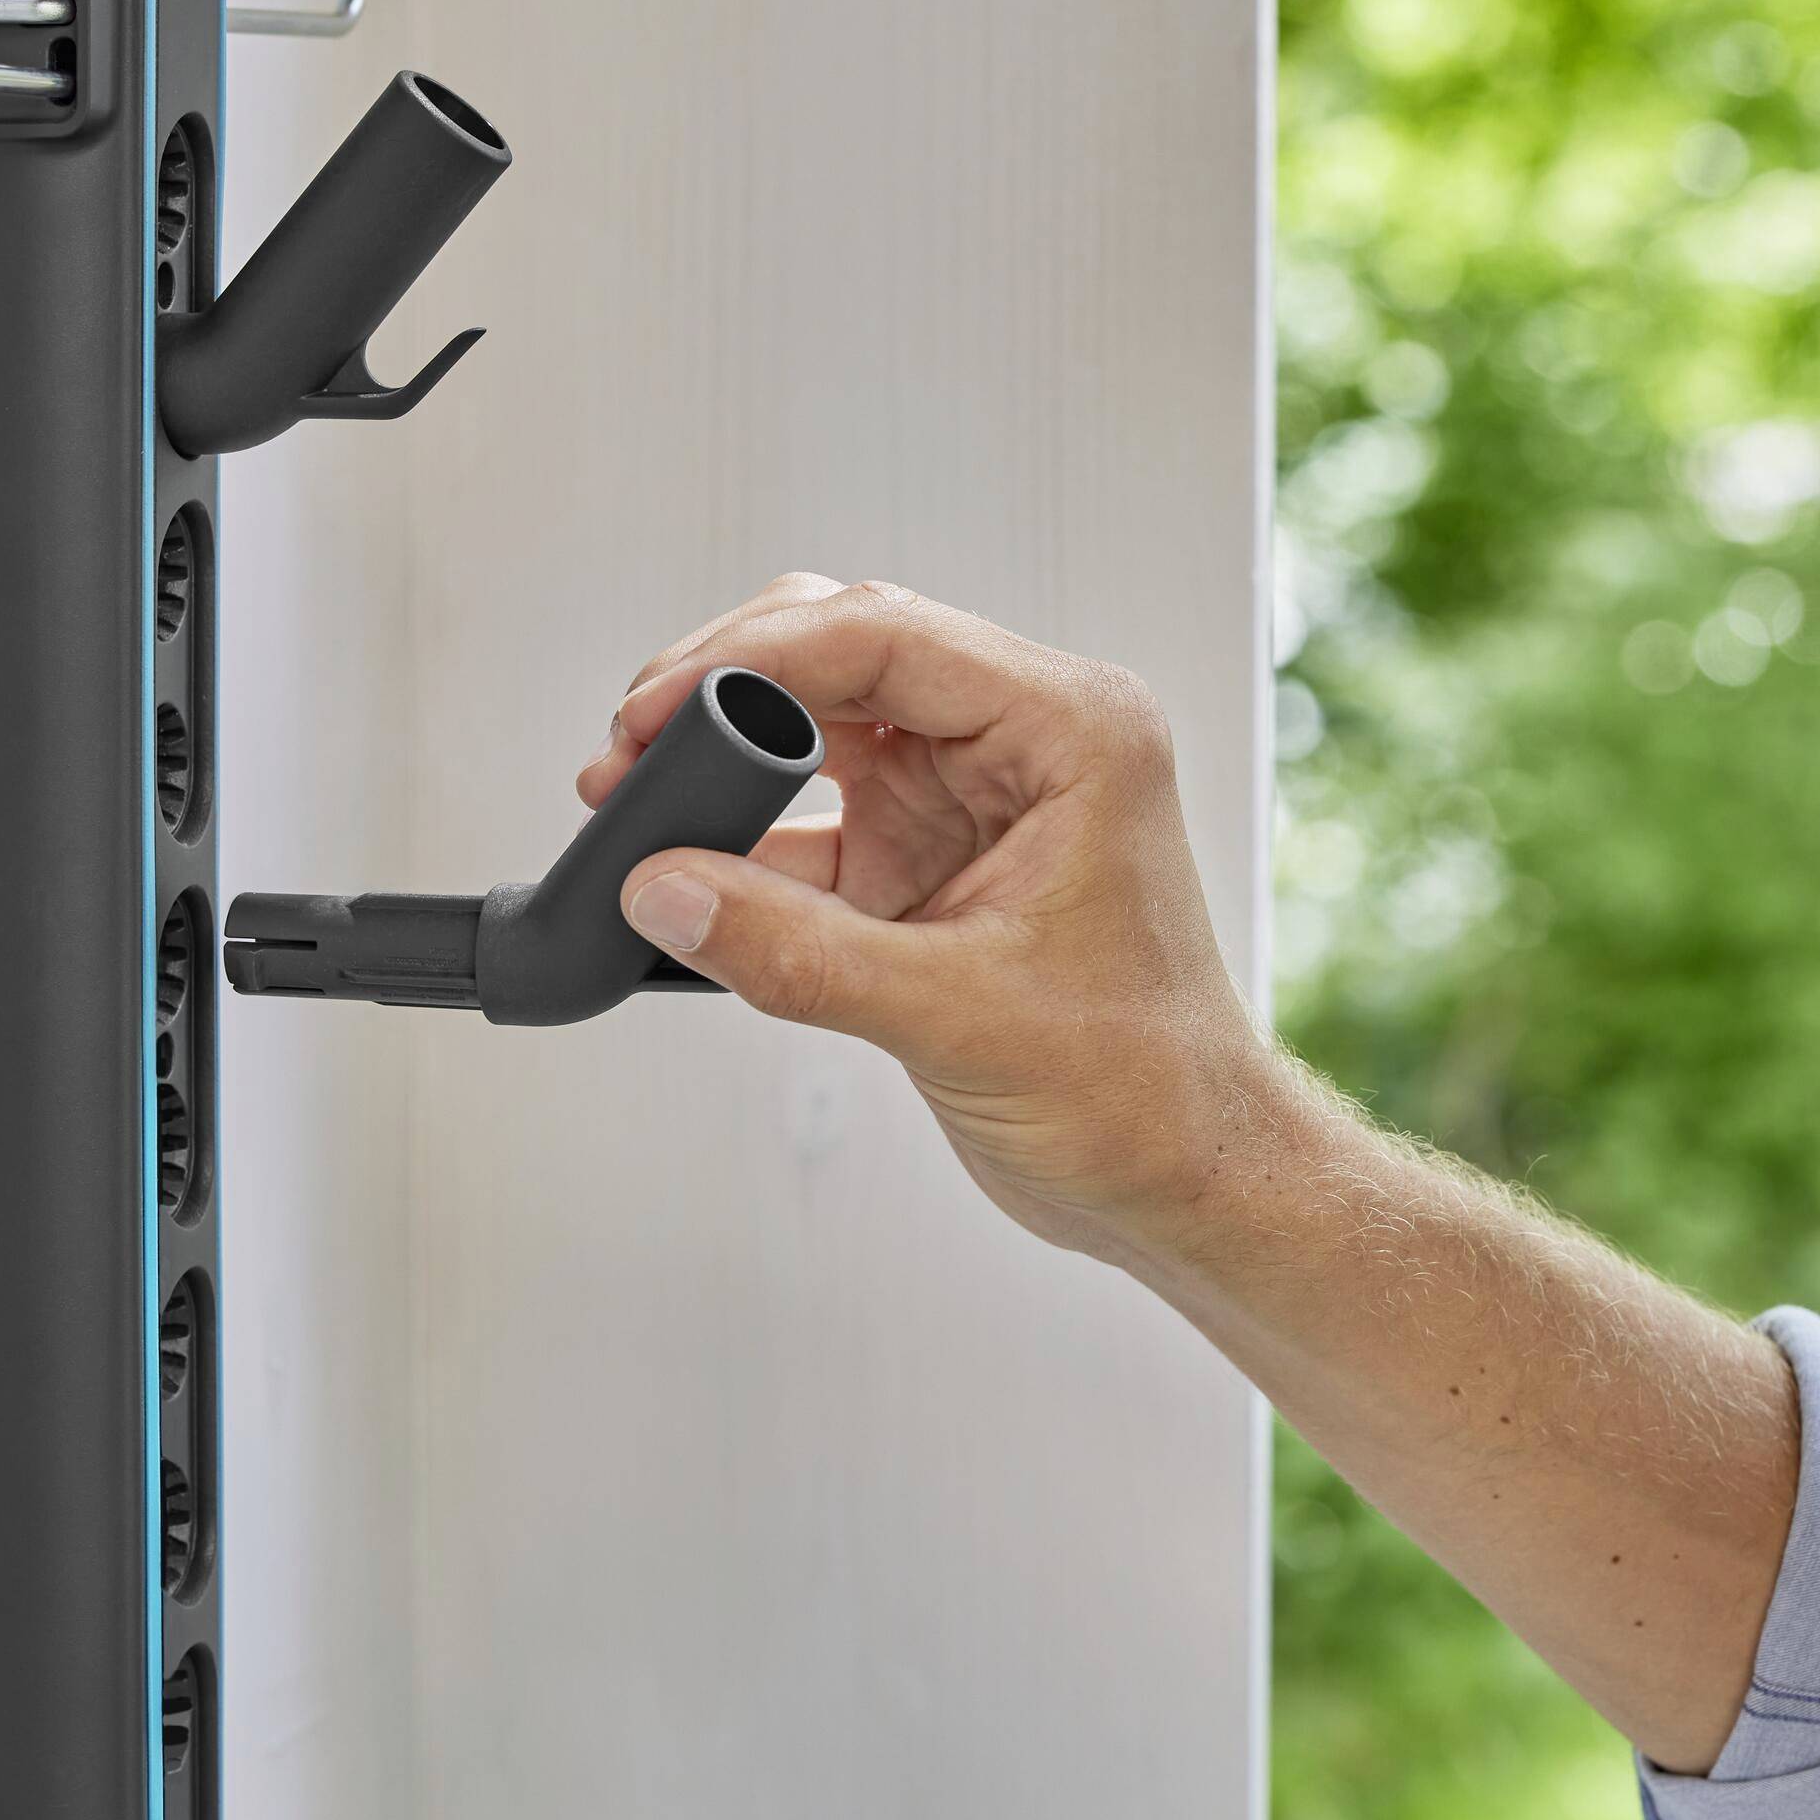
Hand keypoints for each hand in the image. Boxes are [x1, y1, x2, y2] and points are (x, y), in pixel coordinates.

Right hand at [590, 579, 1795, 1774]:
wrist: (1189, 1180)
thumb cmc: (1144, 1091)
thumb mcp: (956, 1017)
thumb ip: (796, 952)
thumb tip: (664, 892)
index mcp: (1071, 732)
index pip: (886, 638)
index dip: (752, 660)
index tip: (660, 711)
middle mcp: (1025, 744)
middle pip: (846, 652)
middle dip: (726, 686)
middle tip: (631, 744)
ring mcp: (977, 801)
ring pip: (824, 724)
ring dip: (728, 758)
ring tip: (637, 799)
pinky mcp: (937, 865)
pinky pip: (818, 820)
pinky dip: (747, 844)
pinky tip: (685, 879)